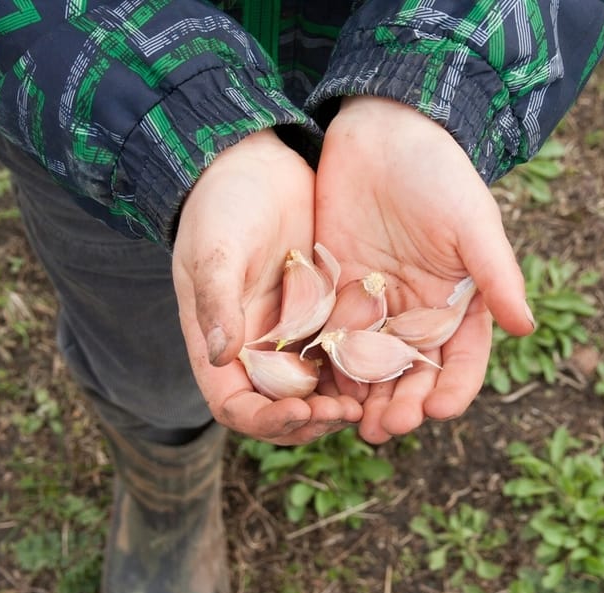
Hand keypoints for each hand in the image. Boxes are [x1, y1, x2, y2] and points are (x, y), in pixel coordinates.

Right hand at [173, 130, 360, 444]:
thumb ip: (217, 300)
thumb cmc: (222, 203)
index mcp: (220, 341)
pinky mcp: (322, 312)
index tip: (300, 410)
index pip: (235, 405)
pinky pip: (341, 352)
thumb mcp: (216, 248)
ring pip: (316, 387)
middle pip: (280, 407)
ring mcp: (291, 332)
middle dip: (311, 419)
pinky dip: (359, 368)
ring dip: (340, 402)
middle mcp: (255, 346)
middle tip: (346, 413)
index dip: (265, 420)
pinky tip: (388, 368)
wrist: (255, 162)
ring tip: (371, 402)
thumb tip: (220, 355)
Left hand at [315, 97, 534, 443]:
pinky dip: (328, 368)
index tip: (441, 411)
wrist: (381, 132)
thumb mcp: (471, 220)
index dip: (455, 388)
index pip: (462, 359)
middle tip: (387, 428)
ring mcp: (374, 307)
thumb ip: (496, 272)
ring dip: (365, 398)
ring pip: (371, 367)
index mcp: (458, 302)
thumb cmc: (437, 172)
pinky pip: (331, 339)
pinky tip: (318, 389)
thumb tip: (526, 327)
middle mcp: (416, 313)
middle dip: (404, 404)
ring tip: (356, 425)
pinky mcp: (334, 294)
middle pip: (413, 373)